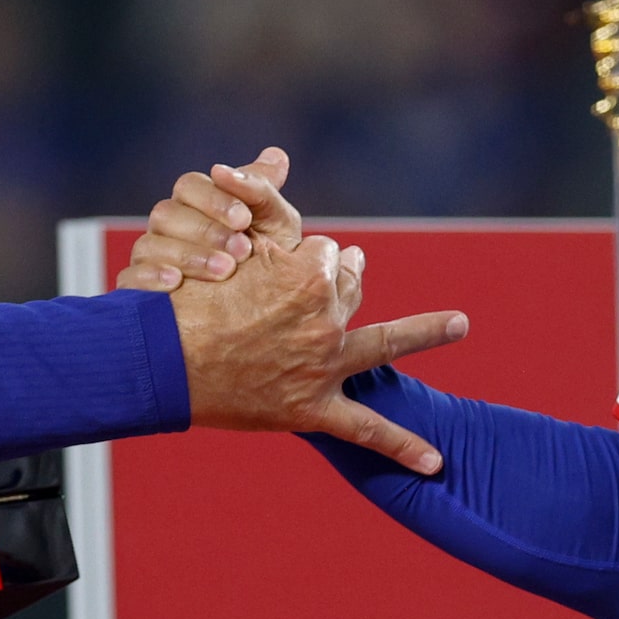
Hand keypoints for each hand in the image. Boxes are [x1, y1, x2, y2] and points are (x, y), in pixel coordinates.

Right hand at [119, 148, 303, 288]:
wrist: (263, 315)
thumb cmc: (268, 262)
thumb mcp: (276, 226)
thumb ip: (267, 192)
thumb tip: (275, 156)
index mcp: (196, 203)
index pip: (190, 186)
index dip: (215, 199)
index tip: (244, 219)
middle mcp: (169, 226)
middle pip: (166, 212)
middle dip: (206, 231)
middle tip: (242, 251)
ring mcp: (151, 256)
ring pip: (150, 244)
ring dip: (188, 256)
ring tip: (224, 272)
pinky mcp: (139, 289)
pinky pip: (130, 278)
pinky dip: (151, 277)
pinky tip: (176, 284)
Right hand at [136, 150, 466, 473]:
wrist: (160, 365)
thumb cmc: (184, 301)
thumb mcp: (226, 242)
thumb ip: (260, 200)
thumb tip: (280, 155)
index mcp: (307, 278)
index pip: (324, 253)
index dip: (303, 255)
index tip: (280, 258)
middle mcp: (325, 322)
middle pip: (351, 288)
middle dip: (350, 275)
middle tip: (356, 264)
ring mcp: (324, 368)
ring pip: (384, 344)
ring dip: (425, 331)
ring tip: (458, 323)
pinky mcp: (312, 411)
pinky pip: (365, 431)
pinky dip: (402, 447)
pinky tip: (434, 463)